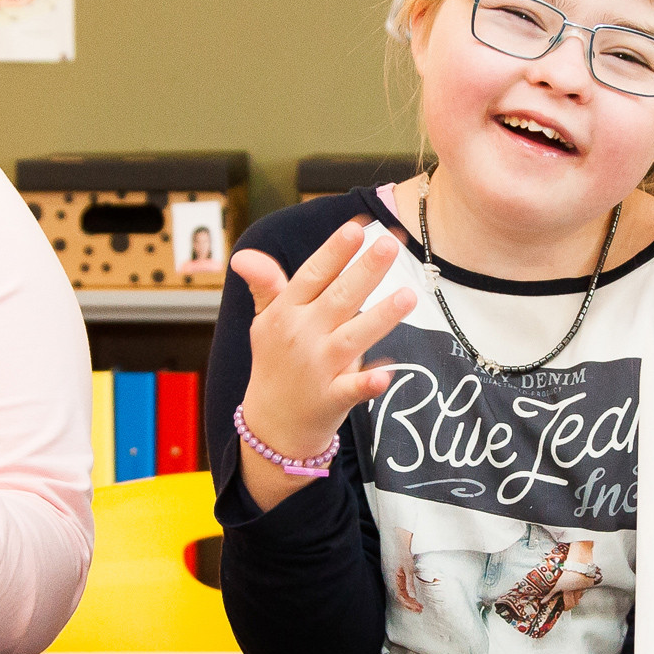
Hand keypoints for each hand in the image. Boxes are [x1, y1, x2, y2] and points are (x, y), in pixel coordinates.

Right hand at [232, 221, 416, 511]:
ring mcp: (318, 369)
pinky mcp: (333, 399)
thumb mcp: (264, 322)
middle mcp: (302, 336)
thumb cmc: (275, 364)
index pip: (312, 275)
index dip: (334, 251)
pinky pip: (354, 389)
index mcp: (285, 313)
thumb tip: (244, 256)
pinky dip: (368, 383)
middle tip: (390, 245)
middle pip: (339, 298)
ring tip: (409, 295)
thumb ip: (266, 286)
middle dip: (365, 271)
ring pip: (354, 337)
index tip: (357, 228)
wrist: (272, 425)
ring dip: (381, 317)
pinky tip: (386, 374)